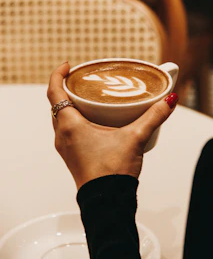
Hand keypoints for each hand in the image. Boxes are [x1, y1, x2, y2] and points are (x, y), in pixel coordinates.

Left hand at [47, 62, 177, 189]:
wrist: (106, 202)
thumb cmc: (112, 173)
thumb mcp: (135, 138)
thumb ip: (153, 117)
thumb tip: (168, 101)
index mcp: (70, 125)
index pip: (53, 92)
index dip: (57, 74)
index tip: (67, 65)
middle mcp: (62, 135)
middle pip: (56, 104)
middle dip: (64, 88)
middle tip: (80, 79)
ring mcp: (64, 147)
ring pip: (60, 118)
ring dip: (68, 104)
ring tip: (86, 97)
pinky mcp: (71, 155)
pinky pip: (66, 130)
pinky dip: (73, 119)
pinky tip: (90, 121)